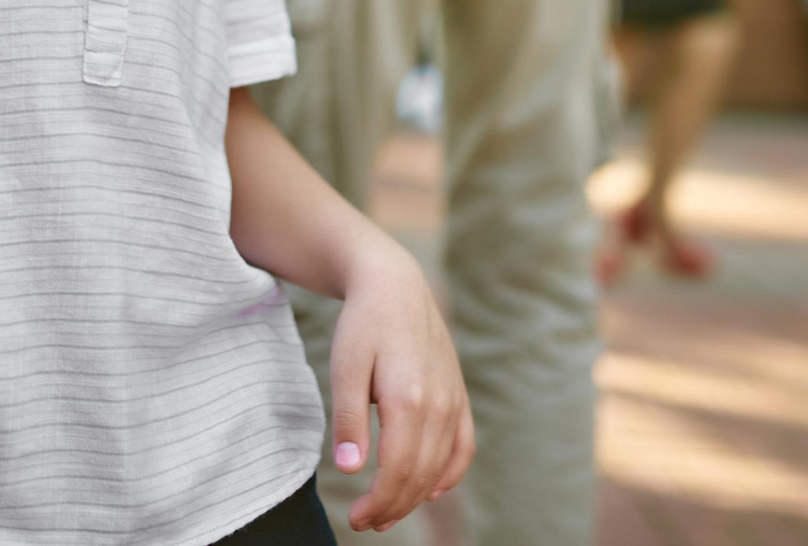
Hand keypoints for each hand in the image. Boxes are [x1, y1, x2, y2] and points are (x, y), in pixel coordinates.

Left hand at [328, 239, 474, 532]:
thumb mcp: (344, 367)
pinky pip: (463, 446)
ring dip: (416, 496)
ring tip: (388, 512)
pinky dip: (451, 473)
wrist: (395, 284)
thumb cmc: (363, 324)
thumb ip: (349, 419)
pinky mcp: (458, 395)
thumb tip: (350, 470)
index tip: (356, 519)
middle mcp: (438, 406)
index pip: (398, 471)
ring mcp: (453, 400)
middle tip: (365, 522)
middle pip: (420, 476)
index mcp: (409, 401)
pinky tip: (433, 490)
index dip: (379, 503)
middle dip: (393, 506)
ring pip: (441, 466)